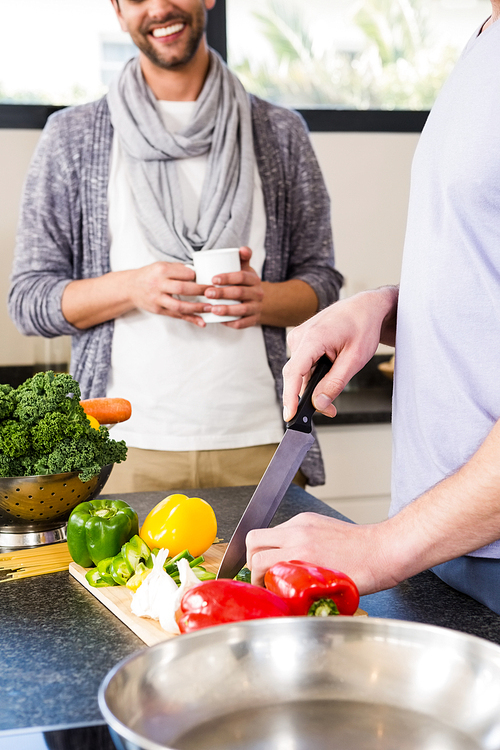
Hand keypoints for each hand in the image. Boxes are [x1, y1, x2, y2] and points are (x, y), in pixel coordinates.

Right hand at [130, 261, 210, 326]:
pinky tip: (201, 322)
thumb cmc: (150, 275)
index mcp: (161, 270)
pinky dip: (190, 319)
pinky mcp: (158, 310)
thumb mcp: (161, 265)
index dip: (196, 276)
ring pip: (179, 306)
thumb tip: (199, 273)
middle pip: (182, 289)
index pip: (183, 273)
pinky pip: (176, 315)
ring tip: (210, 308)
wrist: (131, 287)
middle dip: (200, 291)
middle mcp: (158, 285)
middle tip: (215, 292)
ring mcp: (157, 299)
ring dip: (197, 308)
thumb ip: (178, 269)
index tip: (206, 278)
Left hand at [203, 247, 263, 328]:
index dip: (228, 277)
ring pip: (242, 310)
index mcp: (254, 279)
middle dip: (223, 293)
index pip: (242, 276)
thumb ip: (242, 258)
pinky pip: (243, 323)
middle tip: (207, 293)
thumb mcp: (244, 268)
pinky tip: (220, 321)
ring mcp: (256, 307)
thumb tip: (242, 249)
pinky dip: (232, 323)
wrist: (255, 300)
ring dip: (226, 310)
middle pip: (240, 292)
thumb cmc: (243, 282)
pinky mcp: (254, 320)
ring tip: (212, 309)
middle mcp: (258, 293)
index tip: (213, 278)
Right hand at [245, 512, 398, 594]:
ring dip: (269, 548)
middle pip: (254, 539)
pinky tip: (299, 553)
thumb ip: (300, 590)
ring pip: (269, 532)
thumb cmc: (364, 573)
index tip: (264, 586)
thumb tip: (285, 601)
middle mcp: (298, 533)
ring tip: (281, 563)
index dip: (255, 577)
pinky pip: (286, 527)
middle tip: (265, 572)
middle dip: (253, 558)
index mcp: (300, 552)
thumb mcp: (328, 591)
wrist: (384, 549)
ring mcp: (304, 523)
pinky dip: (285, 540)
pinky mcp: (311, 518)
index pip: (258, 561)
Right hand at [282, 287, 398, 420]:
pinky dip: (313, 375)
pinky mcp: (302, 341)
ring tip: (334, 389)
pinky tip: (328, 374)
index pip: (294, 372)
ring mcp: (299, 337)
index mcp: (314, 337)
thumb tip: (319, 403)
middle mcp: (301, 336)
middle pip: (296, 376)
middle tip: (329, 410)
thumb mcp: (355, 359)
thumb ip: (335, 382)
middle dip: (309, 396)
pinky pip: (303, 364)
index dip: (290, 396)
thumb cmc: (363, 326)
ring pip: (300, 372)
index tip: (290, 416)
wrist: (365, 307)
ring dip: (313, 385)